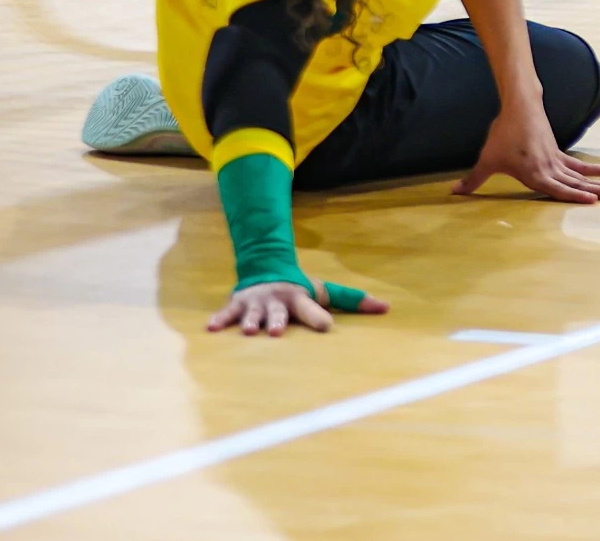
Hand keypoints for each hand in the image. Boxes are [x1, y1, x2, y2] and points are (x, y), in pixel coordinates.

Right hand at [208, 279, 388, 336]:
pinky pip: (226, 313)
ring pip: (253, 314)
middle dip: (278, 322)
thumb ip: (352, 300)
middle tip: (277, 332)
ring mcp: (257, 303)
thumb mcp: (324, 291)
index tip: (327, 327)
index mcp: (300, 298)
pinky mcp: (237, 304)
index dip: (319, 317)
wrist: (266, 267)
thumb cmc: (300, 288)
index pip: (313, 308)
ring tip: (247, 331)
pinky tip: (211, 329)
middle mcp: (278, 300)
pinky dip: (219, 319)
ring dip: (250, 322)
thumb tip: (388, 307)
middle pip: (279, 313)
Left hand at [455, 104, 599, 202]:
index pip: (559, 188)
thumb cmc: (503, 135)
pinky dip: (595, 169)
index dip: (575, 195)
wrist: (520, 107)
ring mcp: (557, 160)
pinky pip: (580, 164)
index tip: (593, 201)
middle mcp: (550, 169)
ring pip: (584, 175)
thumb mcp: (487, 159)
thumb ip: (474, 179)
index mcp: (535, 174)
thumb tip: (454, 193)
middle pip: (579, 183)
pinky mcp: (559, 152)